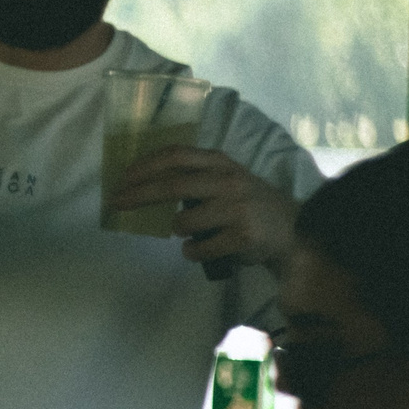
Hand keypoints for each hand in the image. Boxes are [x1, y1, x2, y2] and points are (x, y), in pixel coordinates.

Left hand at [109, 146, 298, 270]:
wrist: (292, 230)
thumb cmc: (246, 203)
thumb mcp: (225, 178)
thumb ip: (193, 175)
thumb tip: (142, 181)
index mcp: (221, 163)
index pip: (176, 155)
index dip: (145, 166)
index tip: (122, 178)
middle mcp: (229, 181)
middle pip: (172, 185)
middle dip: (138, 195)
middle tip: (116, 204)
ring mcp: (237, 209)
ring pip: (182, 223)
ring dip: (178, 231)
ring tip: (192, 233)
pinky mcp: (242, 236)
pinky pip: (198, 249)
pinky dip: (192, 252)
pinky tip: (203, 249)